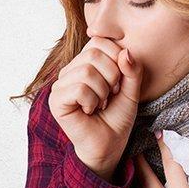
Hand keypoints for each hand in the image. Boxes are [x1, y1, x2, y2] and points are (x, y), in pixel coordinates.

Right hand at [47, 37, 143, 180]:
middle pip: (94, 53)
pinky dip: (92, 101)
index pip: (99, 41)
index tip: (118, 82)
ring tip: (100, 104)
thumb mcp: (132, 90)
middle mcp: (70, 70)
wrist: (109, 146)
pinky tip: (89, 111)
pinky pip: (79, 89)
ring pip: (87, 71)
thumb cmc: (117, 118)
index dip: (116, 58)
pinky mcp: (56, 100)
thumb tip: (125, 51)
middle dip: (111, 76)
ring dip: (102, 92)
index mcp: (85, 63)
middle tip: (110, 95)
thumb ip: (132, 70)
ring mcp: (60, 84)